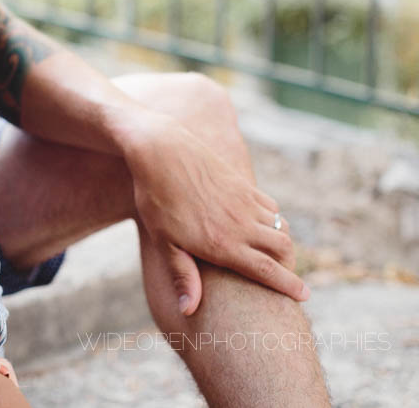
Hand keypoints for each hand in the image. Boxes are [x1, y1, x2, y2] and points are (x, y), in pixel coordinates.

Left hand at [124, 115, 304, 314]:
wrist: (161, 151)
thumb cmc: (156, 200)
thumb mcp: (164, 242)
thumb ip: (181, 275)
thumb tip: (188, 311)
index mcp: (223, 244)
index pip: (267, 271)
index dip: (289, 285)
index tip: (304, 296)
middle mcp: (241, 224)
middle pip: (282, 249)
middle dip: (289, 266)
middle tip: (287, 277)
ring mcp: (245, 202)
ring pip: (279, 226)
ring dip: (283, 242)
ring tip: (276, 254)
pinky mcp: (243, 184)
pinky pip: (270, 206)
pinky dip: (274, 219)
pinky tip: (262, 225)